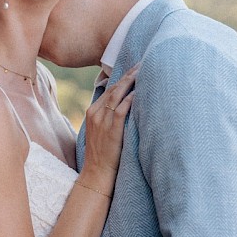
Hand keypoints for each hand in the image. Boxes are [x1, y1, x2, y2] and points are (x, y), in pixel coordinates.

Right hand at [83, 64, 137, 184]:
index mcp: (92, 112)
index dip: (122, 79)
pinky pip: (123, 108)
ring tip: (143, 71)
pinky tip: (140, 91)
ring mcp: (103, 120)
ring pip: (118, 94)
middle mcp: (96, 113)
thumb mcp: (101, 132)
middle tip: (142, 64)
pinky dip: (131, 98)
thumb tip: (124, 108)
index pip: (109, 89)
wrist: (97, 172)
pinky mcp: (112, 128)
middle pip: (114, 88)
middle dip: (128, 75)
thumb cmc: (103, 155)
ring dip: (131, 82)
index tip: (134, 70)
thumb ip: (108, 118)